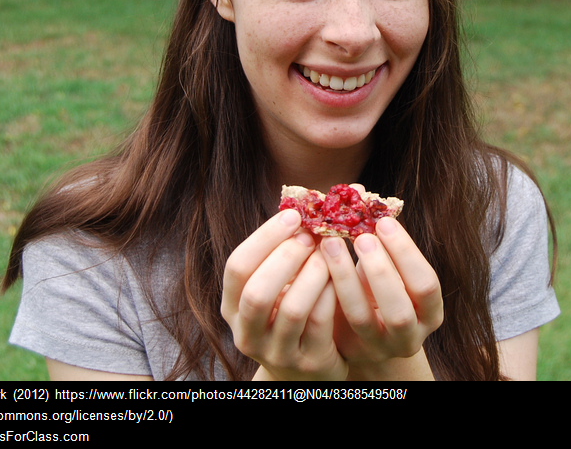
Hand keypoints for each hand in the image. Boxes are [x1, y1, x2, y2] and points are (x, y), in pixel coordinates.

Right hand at [221, 210, 347, 380]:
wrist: (305, 372)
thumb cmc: (291, 312)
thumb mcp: (277, 287)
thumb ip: (283, 251)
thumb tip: (311, 200)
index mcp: (232, 307)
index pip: (236, 267)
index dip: (264, 238)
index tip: (293, 214)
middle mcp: (246, 333)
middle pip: (258, 291)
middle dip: (287, 257)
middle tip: (311, 234)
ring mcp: (276, 352)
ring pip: (293, 308)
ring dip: (313, 273)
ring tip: (327, 253)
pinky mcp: (308, 363)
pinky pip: (320, 323)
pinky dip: (330, 294)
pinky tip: (338, 277)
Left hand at [319, 209, 442, 375]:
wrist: (361, 336)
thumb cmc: (377, 291)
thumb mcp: (386, 268)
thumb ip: (378, 238)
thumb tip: (359, 191)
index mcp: (429, 311)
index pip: (426, 284)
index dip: (406, 253)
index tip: (384, 222)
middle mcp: (410, 336)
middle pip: (400, 308)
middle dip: (380, 269)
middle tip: (361, 236)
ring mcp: (379, 348)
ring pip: (364, 318)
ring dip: (346, 278)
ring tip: (331, 243)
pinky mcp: (349, 350)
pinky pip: (335, 321)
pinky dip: (327, 291)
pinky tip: (316, 264)